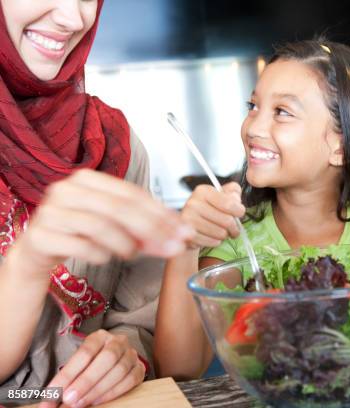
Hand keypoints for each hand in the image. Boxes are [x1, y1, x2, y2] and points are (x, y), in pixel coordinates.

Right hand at [11, 169, 193, 280]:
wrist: (38, 250)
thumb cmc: (80, 233)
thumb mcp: (114, 225)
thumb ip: (145, 227)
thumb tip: (180, 235)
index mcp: (87, 179)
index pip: (133, 194)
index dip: (162, 213)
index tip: (184, 230)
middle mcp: (67, 189)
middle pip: (120, 208)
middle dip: (153, 230)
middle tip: (173, 247)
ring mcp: (51, 211)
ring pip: (101, 226)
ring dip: (126, 244)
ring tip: (132, 253)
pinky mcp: (40, 236)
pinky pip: (81, 246)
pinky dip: (100, 254)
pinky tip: (104, 257)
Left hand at [39, 330, 144, 407]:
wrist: (111, 362)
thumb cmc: (89, 364)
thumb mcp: (77, 365)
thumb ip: (68, 378)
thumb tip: (50, 400)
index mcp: (100, 337)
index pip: (85, 352)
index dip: (68, 373)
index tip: (52, 392)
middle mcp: (118, 342)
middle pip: (106, 358)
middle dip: (86, 381)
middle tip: (68, 399)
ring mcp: (132, 354)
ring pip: (120, 370)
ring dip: (98, 389)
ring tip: (80, 403)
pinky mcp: (140, 368)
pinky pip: (131, 380)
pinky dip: (114, 392)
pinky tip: (98, 401)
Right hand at [180, 182, 245, 248]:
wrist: (187, 227)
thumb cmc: (207, 211)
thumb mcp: (220, 196)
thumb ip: (232, 192)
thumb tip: (236, 196)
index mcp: (203, 191)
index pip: (229, 203)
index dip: (239, 211)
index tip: (239, 213)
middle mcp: (194, 203)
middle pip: (227, 221)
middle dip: (234, 227)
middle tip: (233, 228)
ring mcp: (189, 220)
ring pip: (221, 233)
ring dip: (224, 235)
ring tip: (219, 231)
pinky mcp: (188, 235)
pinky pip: (213, 242)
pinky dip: (216, 242)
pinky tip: (210, 236)